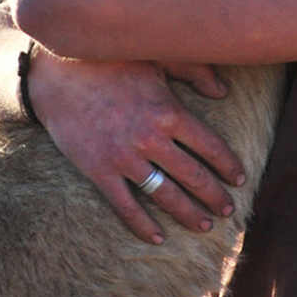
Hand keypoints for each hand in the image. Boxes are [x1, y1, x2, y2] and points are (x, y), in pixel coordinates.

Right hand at [27, 49, 243, 243]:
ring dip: (188, 214)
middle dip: (214, 196)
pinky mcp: (99, 171)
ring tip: (205, 225)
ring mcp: (124, 158)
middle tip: (228, 210)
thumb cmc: (111, 60)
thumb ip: (194, 71)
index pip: (210, 147)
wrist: (57, 73)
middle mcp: (151, 139)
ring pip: (165, 195)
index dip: (228, 166)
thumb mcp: (157, 58)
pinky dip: (142, 225)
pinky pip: (125, 205)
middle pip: (193, 176)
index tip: (239, 179)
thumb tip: (223, 91)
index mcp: (168, 111)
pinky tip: (157, 237)